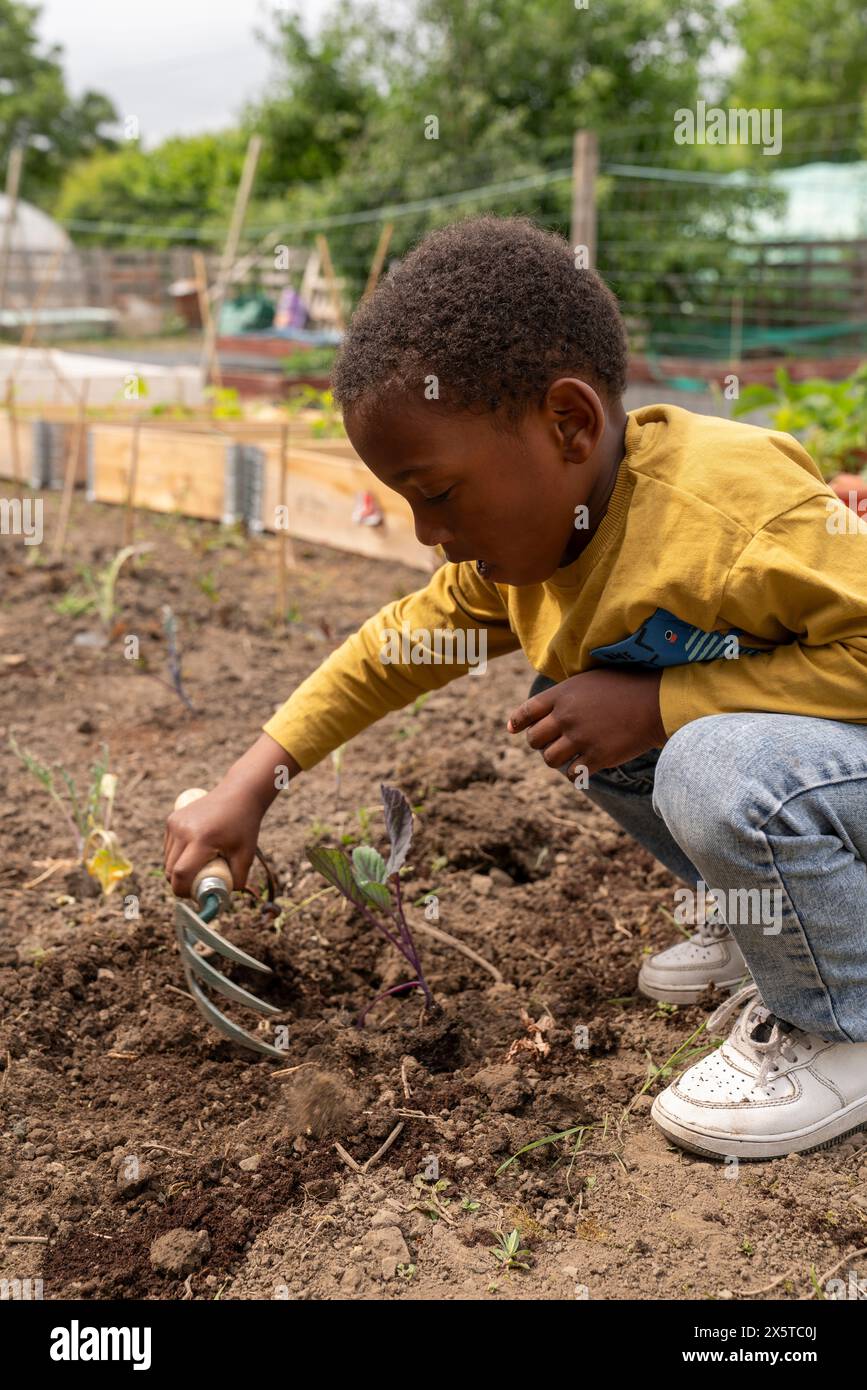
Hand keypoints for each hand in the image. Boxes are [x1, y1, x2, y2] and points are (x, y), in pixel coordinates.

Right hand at [164, 782, 263, 897]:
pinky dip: (176, 857)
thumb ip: (238, 880)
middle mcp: (183, 830)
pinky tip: (193, 854)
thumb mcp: (247, 854)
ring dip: (178, 870)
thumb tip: (222, 898)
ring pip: (167, 860)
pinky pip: (168, 848)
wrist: (239, 794)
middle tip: (198, 886)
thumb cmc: (245, 825)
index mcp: (202, 839)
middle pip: (171, 870)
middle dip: (180, 884)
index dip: (183, 891)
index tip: (195, 897)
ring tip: (197, 869)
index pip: (181, 873)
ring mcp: (175, 823)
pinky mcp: (172, 819)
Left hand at [507, 669, 665, 776]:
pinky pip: (572, 773)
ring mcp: (581, 738)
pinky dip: (575, 772)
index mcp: (562, 694)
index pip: (527, 711)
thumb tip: (545, 711)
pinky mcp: (597, 757)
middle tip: (552, 742)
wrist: (656, 702)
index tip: (513, 729)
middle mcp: (567, 716)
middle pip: (533, 740)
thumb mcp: (589, 681)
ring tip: (568, 754)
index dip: (517, 722)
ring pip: (549, 759)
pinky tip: (584, 766)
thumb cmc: (625, 686)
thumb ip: (566, 695)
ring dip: (556, 759)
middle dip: (539, 743)